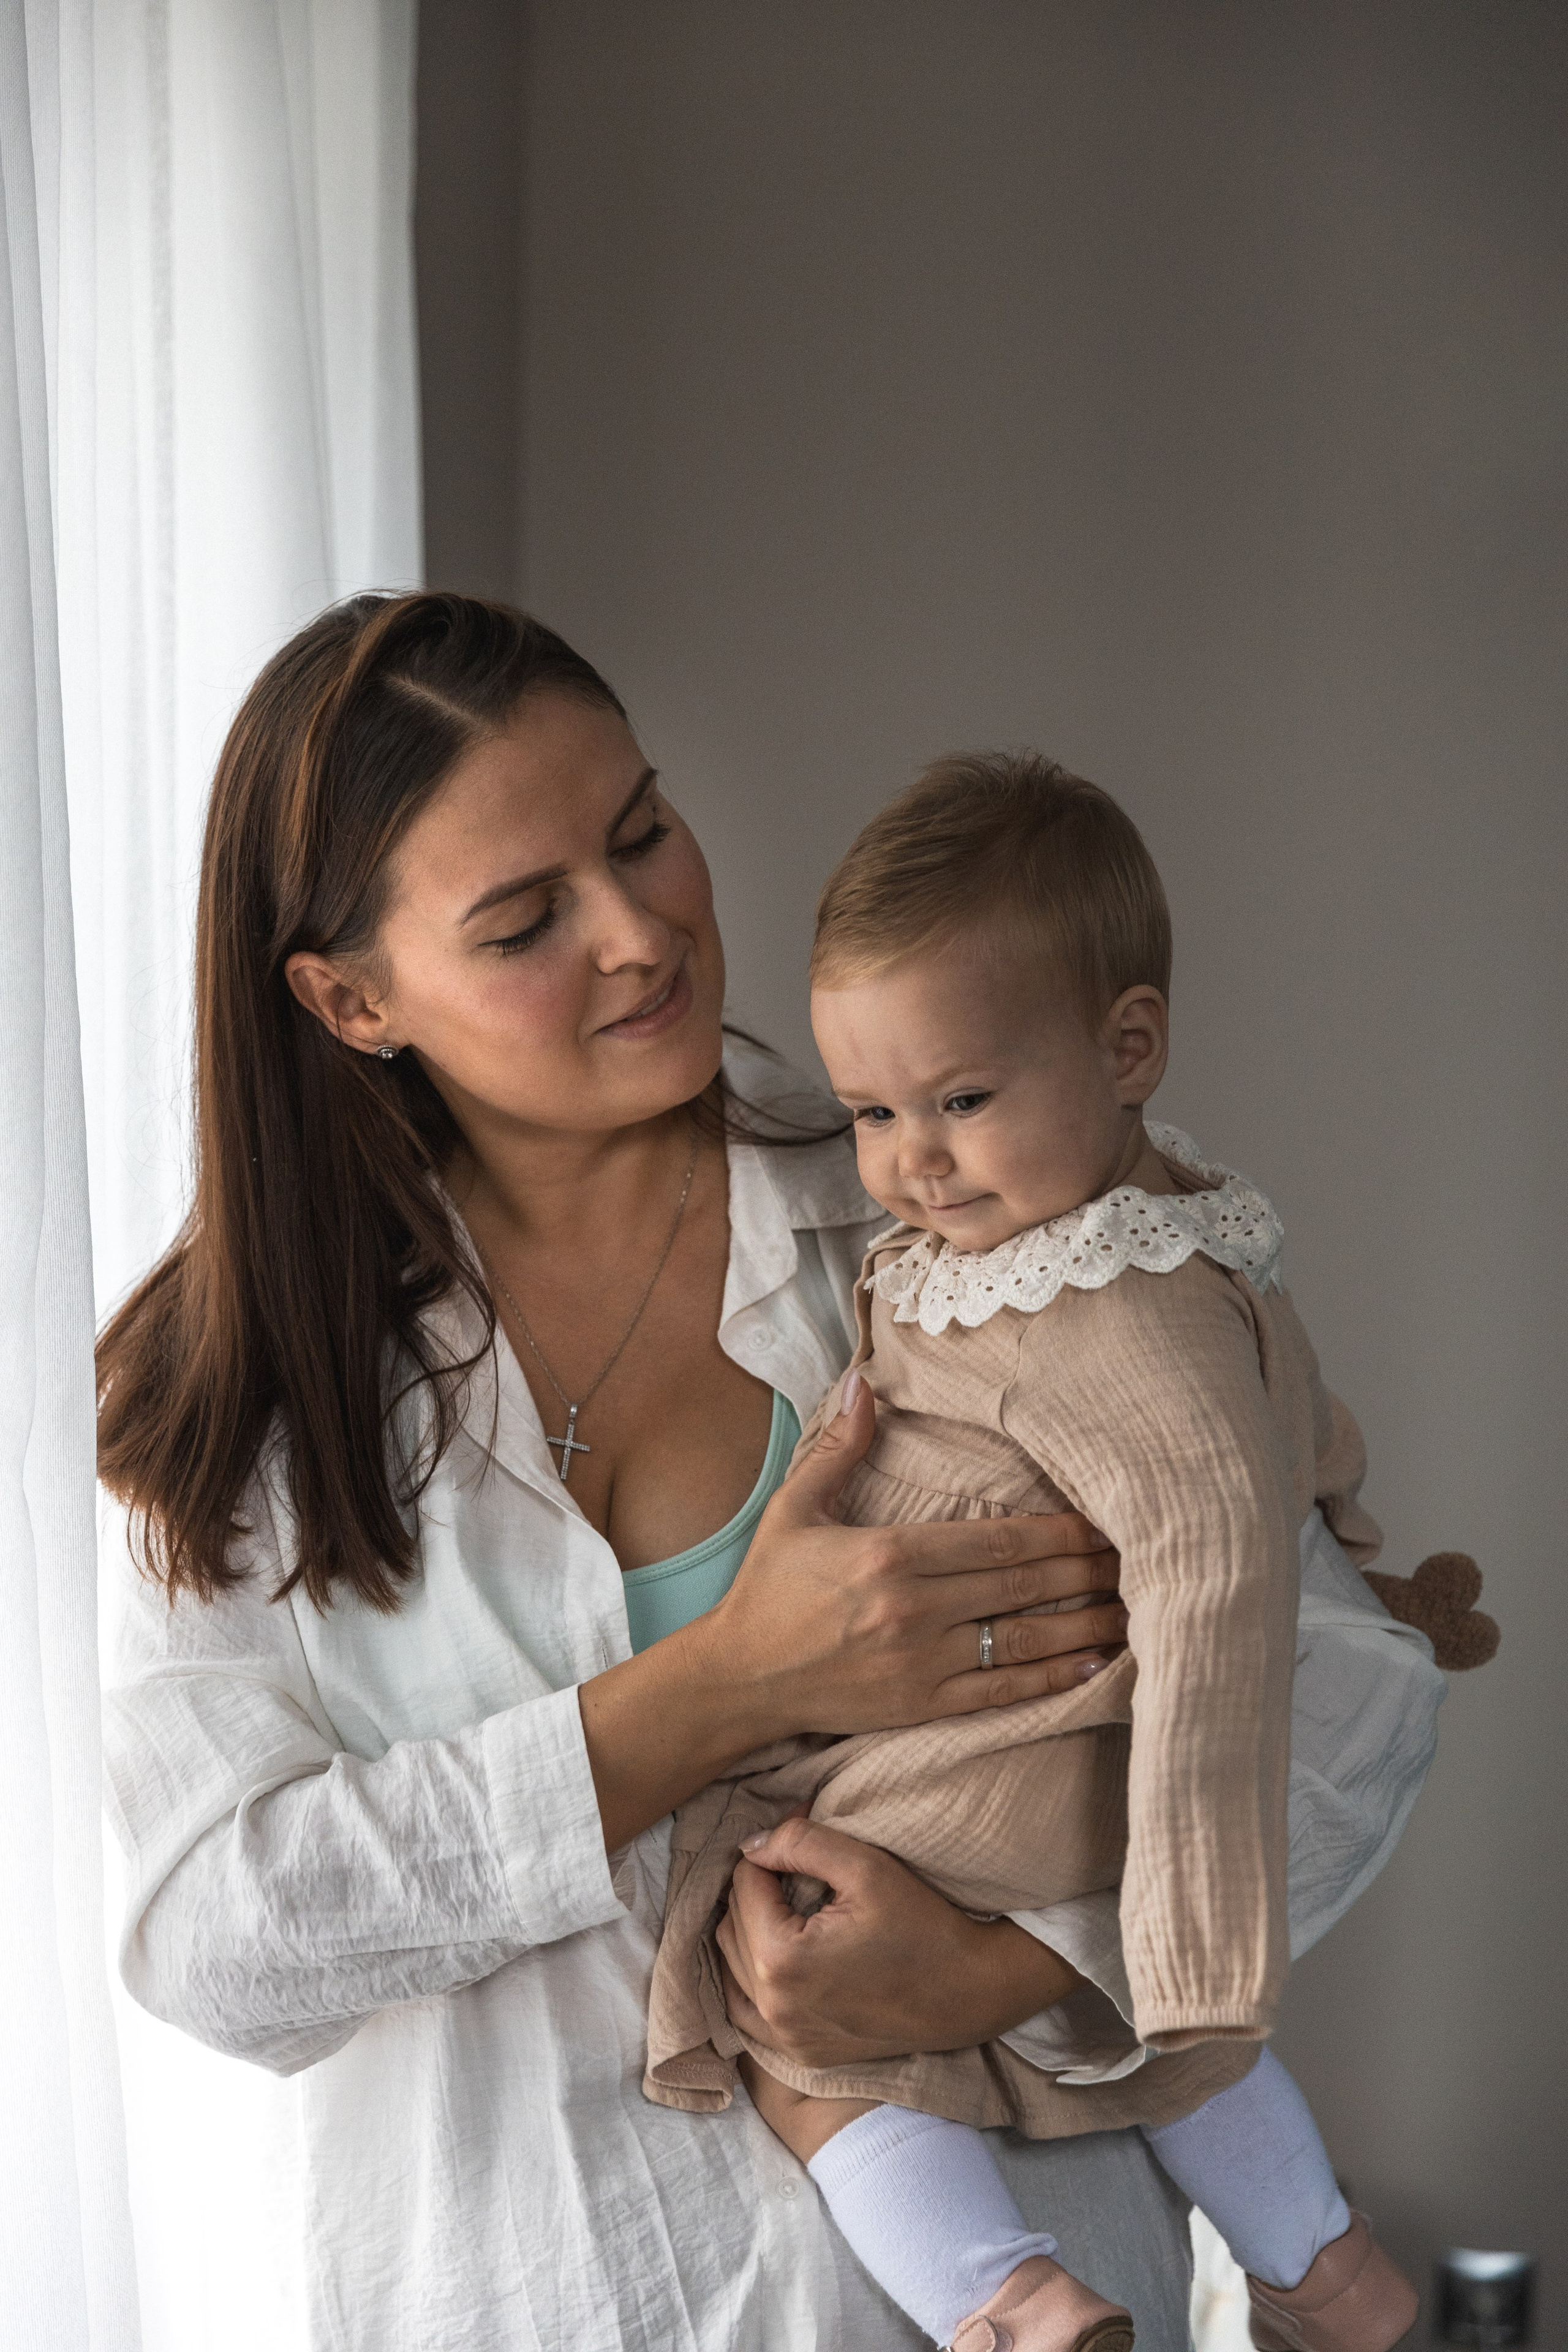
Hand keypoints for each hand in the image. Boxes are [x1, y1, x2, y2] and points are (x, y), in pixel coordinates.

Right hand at [581, 1372, 1123, 1848]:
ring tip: (1136, 1610)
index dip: (1059, 1530)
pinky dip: (1054, 1679)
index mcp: (889, 1554)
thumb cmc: (769, 1589)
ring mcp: (922, 1663)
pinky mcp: (923, 1706)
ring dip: (1087, 1624)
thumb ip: (839, 1447)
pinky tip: (1096, 1666)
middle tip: (1143, 1556)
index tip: (1103, 1520)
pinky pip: (1003, 1691)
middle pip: (1022, 1584)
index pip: (996, 1539)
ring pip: (1025, 1639)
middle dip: (1086, 1570)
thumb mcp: (796, 1508)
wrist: (738, 1679)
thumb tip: (863, 1383)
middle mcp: (913, 1609)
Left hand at [715, 1814, 1082, 2068]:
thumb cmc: (923, 1925)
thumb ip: (800, 1843)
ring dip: (748, 1929)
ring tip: (786, 1905)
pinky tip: (776, 1954)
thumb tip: (752, 1843)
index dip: (771, 1849)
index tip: (801, 1833)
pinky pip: (745, 2010)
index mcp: (781, 1960)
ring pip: (731, 1965)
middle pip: (731, 1923)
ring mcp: (784, 2038)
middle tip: (796, 1867)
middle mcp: (772, 2008)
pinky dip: (749, 1977)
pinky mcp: (799, 2054)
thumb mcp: (866, 1867)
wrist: (969, 1992)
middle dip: (757, 1887)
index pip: (744, 1884)